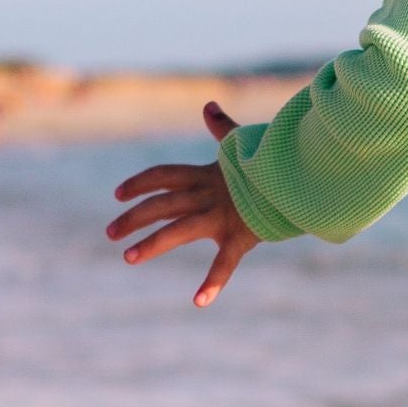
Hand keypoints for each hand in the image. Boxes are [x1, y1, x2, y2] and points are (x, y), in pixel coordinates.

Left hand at [107, 100, 260, 306]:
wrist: (297, 174)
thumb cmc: (267, 162)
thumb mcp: (242, 144)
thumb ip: (222, 129)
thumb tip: (208, 105)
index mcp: (207, 175)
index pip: (165, 175)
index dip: (141, 182)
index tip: (118, 194)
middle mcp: (208, 195)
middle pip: (164, 203)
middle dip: (134, 216)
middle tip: (109, 233)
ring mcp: (222, 216)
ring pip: (180, 229)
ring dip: (153, 243)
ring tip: (129, 257)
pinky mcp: (241, 236)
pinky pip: (225, 263)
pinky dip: (213, 282)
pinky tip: (198, 301)